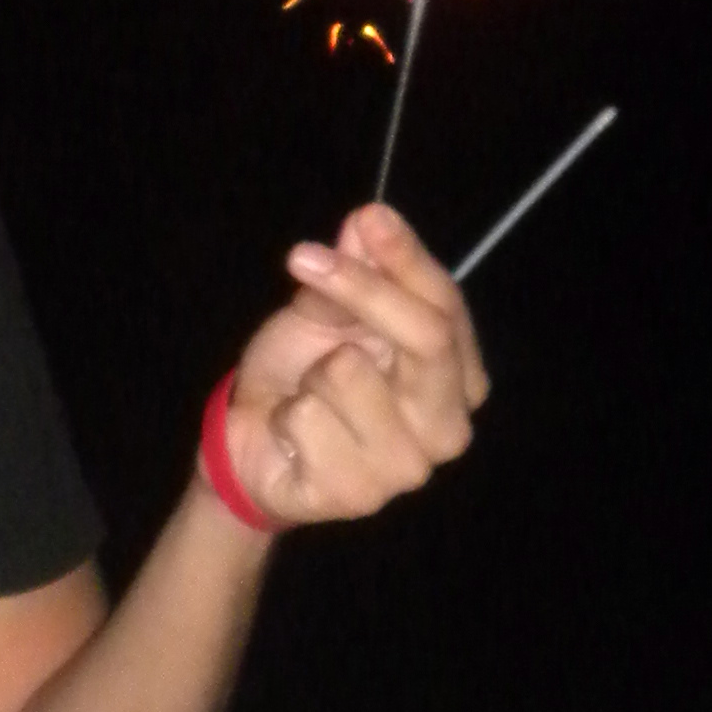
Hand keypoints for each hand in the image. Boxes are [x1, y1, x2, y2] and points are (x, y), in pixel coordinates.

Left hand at [217, 202, 486, 531]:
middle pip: (427, 338)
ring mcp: (407, 468)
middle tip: (303, 258)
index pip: (446, 307)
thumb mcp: (326, 315)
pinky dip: (287, 414)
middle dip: (361, 291)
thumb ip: (354, 275)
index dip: (405, 259)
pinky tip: (294, 434)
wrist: (252, 446)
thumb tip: (367, 222)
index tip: (368, 217)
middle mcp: (449, 427)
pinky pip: (307, 417)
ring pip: (350, 374)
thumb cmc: (305, 376)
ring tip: (310, 394)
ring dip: (312, 372)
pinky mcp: (358, 495)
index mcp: (459, 379)